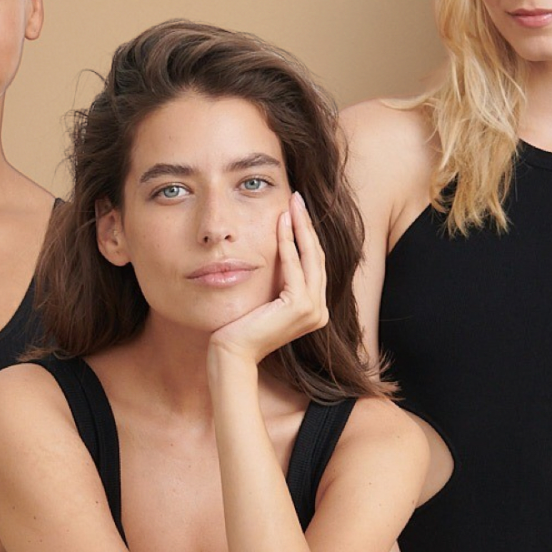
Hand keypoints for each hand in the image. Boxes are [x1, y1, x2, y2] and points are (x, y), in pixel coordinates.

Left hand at [207, 193, 331, 369]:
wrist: (232, 353)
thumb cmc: (241, 327)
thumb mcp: (265, 298)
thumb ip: (278, 280)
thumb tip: (276, 248)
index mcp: (314, 309)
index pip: (313, 264)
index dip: (306, 234)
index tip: (296, 210)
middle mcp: (319, 311)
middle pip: (316, 257)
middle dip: (307, 225)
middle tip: (297, 198)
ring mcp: (313, 310)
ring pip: (310, 257)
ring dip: (300, 227)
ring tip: (292, 204)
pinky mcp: (300, 306)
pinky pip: (294, 266)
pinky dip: (288, 243)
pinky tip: (281, 223)